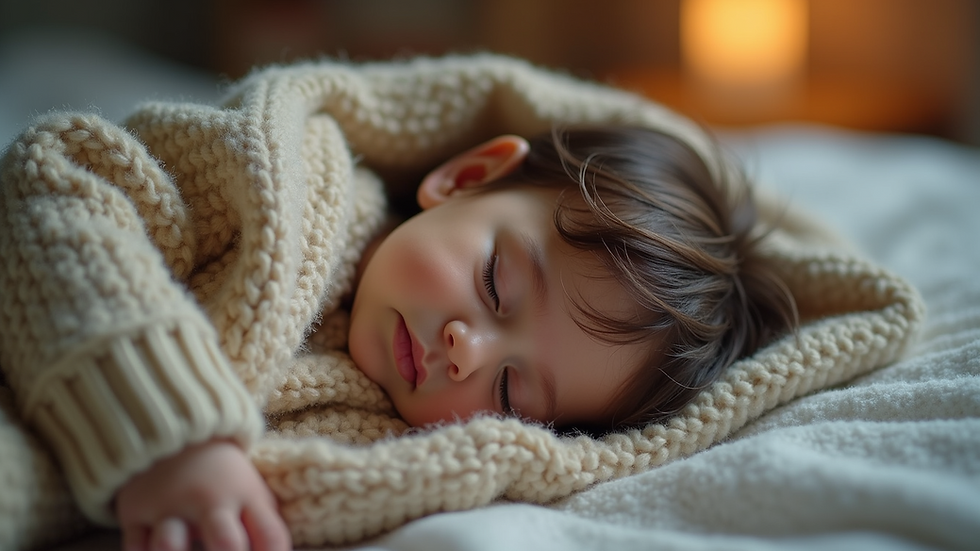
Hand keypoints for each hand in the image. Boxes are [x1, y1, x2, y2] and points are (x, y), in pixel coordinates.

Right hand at [115, 439, 290, 550]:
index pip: (271, 534)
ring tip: (181, 549)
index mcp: (246, 496)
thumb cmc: (222, 474)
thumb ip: (263, 526)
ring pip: (169, 545)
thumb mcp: (251, 491)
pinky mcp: (135, 510)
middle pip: (226, 543)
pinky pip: (133, 547)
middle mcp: (210, 501)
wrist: (176, 429)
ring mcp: (170, 506)